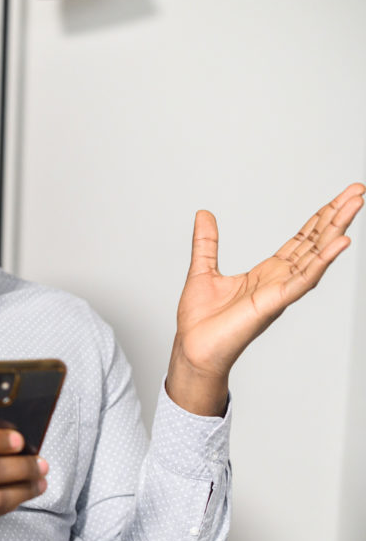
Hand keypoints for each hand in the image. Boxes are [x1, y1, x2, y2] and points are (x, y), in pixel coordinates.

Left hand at [167, 182, 363, 414]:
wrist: (191, 349)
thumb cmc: (200, 320)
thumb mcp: (203, 270)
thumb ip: (206, 242)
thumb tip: (203, 214)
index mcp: (267, 274)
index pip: (301, 240)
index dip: (320, 218)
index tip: (339, 197)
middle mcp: (279, 281)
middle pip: (315, 243)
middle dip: (337, 216)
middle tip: (358, 191)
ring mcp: (279, 292)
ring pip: (316, 256)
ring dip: (336, 230)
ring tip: (355, 205)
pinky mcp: (273, 304)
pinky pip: (303, 280)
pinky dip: (322, 261)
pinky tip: (340, 242)